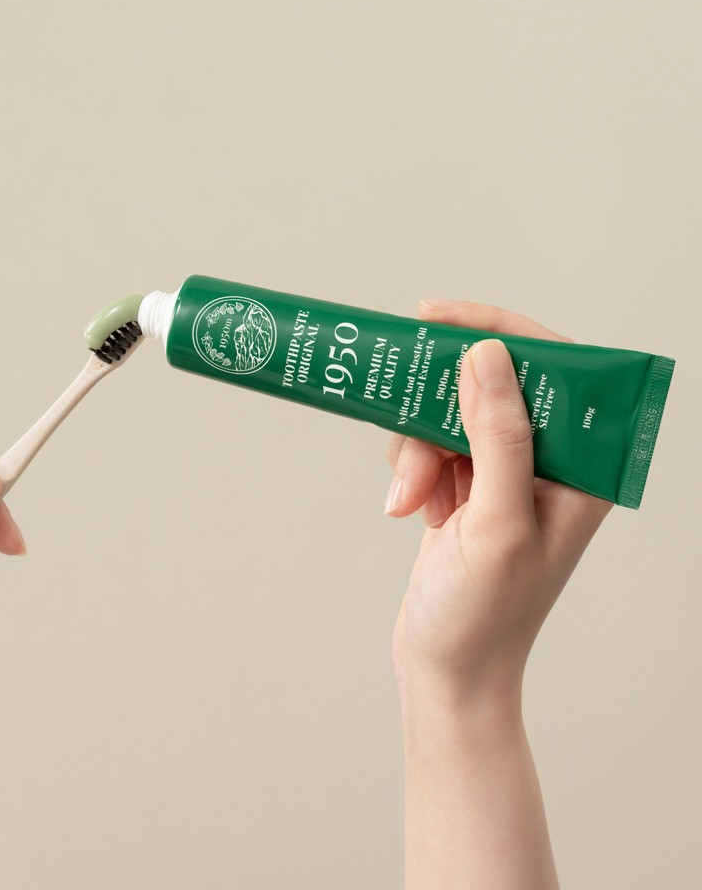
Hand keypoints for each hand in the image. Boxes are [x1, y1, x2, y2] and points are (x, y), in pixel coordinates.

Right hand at [386, 301, 611, 700]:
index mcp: (582, 469)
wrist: (446, 670)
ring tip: (411, 498)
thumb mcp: (497, 522)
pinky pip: (429, 442)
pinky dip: (412, 468)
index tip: (436, 316)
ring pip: (448, 413)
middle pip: (488, 386)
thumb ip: (499, 435)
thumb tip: (488, 353)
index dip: (498, 330)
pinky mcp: (466, 486)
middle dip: (438, 408)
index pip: (553, 368)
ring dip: (417, 449)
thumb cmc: (484, 615)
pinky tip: (410, 508)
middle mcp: (549, 465)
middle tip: (404, 423)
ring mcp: (504, 474)